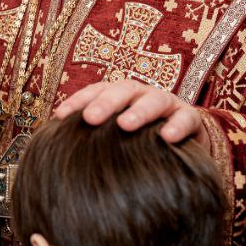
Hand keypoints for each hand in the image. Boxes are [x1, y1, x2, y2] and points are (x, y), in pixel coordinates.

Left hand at [54, 79, 208, 145]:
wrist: (186, 147)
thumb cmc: (141, 143)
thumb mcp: (116, 140)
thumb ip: (93, 141)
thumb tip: (55, 154)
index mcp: (120, 97)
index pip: (97, 91)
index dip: (79, 100)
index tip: (61, 116)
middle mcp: (142, 95)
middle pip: (123, 91)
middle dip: (106, 102)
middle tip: (91, 118)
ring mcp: (167, 105)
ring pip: (153, 101)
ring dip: (139, 111)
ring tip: (126, 125)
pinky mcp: (191, 119)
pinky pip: (185, 119)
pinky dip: (177, 126)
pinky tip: (166, 138)